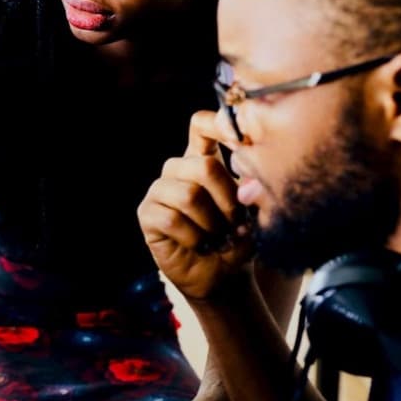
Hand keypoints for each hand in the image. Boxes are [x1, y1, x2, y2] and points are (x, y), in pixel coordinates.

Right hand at [137, 111, 251, 299]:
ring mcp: (159, 191)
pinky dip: (195, 237)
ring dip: (212, 223)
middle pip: (204, 165)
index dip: (217, 124)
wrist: (221, 275)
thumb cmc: (237, 239)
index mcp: (203, 160)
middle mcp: (178, 170)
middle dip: (229, 199)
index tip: (240, 140)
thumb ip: (251, 193)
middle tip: (237, 222)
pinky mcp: (147, 214)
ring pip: (189, 195)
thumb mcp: (252, 213)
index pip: (201, 126)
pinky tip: (201, 245)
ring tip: (219, 237)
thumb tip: (247, 187)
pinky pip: (171, 218)